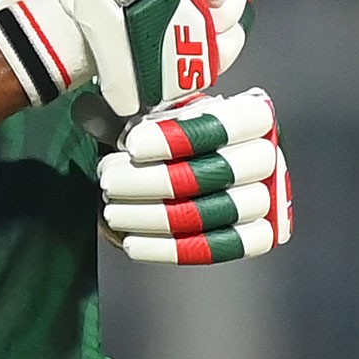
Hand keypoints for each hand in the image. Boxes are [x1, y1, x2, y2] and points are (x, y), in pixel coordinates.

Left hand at [100, 90, 290, 265]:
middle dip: (158, 180)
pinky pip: (219, 248)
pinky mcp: (254, 236)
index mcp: (253, 115)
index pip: (229, 123)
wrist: (181, 164)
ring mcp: (266, 199)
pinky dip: (171, 249)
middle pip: (224, 172)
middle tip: (109, 180)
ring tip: (112, 210)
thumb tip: (90, 110)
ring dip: (156, 216)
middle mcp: (268, 156)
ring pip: (219, 213)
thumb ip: (126, 108)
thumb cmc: (166, 133)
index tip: (131, 144)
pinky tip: (131, 242)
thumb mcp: (152, 110)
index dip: (181, 136)